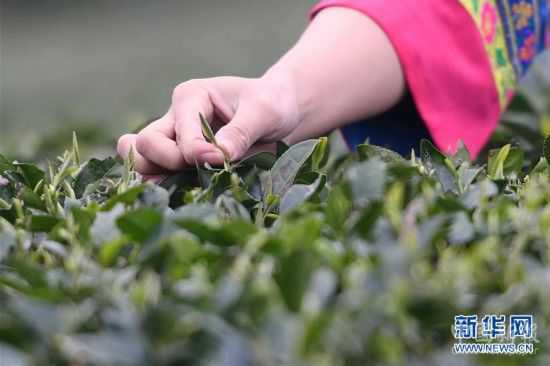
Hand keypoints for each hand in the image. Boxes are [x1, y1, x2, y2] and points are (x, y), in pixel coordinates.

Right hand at [117, 76, 299, 175]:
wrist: (281, 115)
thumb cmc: (272, 104)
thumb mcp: (264, 111)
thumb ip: (241, 131)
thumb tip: (219, 155)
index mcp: (191, 97)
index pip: (178, 132)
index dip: (196, 151)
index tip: (222, 158)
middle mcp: (176, 117)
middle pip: (144, 144)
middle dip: (167, 162)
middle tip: (198, 169)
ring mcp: (175, 141)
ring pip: (142, 161)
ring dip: (157, 177)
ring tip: (185, 185)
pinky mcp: (182, 162)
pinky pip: (159, 176)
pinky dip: (164, 187)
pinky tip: (184, 194)